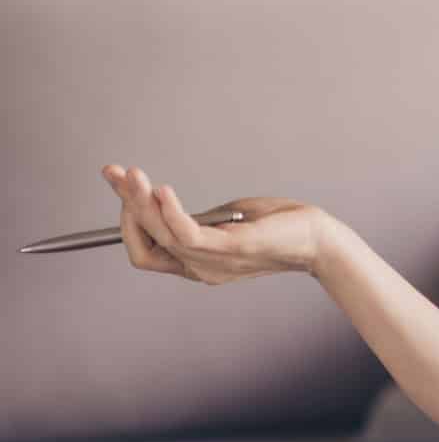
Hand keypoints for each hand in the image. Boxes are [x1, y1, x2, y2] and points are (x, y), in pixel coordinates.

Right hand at [101, 164, 333, 283]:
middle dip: (124, 204)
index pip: (144, 252)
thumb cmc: (280, 228)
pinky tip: (162, 190)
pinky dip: (171, 211)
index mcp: (195, 263)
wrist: (320, 240)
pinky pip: (188, 234)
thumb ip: (198, 217)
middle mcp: (199, 268)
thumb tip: (167, 200)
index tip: (124, 189)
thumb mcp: (228, 221)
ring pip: (160, 235)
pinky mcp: (231, 249)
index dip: (128, 222)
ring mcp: (213, 262)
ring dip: (140, 201)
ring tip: (132, 175)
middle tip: (114, 173)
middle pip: (143, 242)